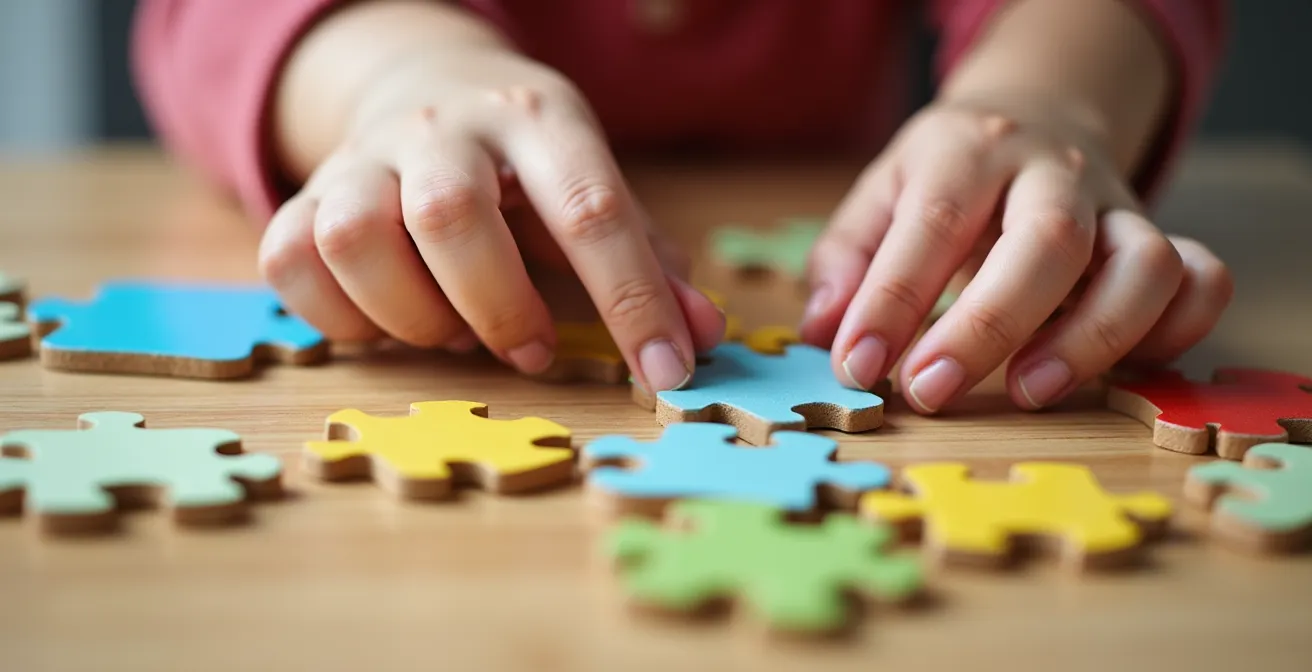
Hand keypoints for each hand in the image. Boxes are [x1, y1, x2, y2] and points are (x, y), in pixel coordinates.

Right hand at [257, 43, 722, 390]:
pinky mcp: (305, 193)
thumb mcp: (596, 185)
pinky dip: (338, 316)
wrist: (423, 82)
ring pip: (354, 237)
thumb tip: (702, 340)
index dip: (632, 301)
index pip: (591, 209)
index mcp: (538, 121)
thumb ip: (648, 260)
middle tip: (529, 349)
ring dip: (409, 315)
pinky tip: (386, 321)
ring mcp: (365, 157)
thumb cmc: (527, 162)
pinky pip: (291, 260)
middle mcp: (444, 128)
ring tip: (451, 332)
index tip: (666, 373)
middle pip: (448, 216)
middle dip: (495, 306)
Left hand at [801, 95, 1232, 412]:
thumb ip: (846, 258)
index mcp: (967, 151)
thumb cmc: (942, 178)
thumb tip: (823, 329)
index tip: (857, 368)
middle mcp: (1051, 173)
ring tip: (1029, 392)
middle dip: (988, 326)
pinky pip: (1201, 281)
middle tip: (930, 391)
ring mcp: (1117, 206)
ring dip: (1093, 338)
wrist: (1031, 117)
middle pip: (1048, 242)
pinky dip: (1172, 331)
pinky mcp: (1161, 239)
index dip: (891, 303)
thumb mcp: (880, 194)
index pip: (932, 225)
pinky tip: (1117, 370)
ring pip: (1144, 263)